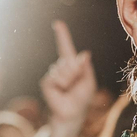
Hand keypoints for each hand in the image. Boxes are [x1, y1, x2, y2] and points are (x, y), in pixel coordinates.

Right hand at [42, 21, 97, 136]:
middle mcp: (60, 67)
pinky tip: (62, 90)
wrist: (72, 113)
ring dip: (70, 78)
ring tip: (69, 88)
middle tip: (76, 83)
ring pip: (63, 68)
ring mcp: (53, 74)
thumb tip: (85, 53)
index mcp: (71, 65)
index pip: (65, 47)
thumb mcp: (89, 81)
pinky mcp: (47, 81)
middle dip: (76, 70)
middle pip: (69, 59)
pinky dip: (62, 83)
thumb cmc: (82, 98)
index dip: (62, 35)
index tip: (58, 23)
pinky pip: (56, 77)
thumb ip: (86, 67)